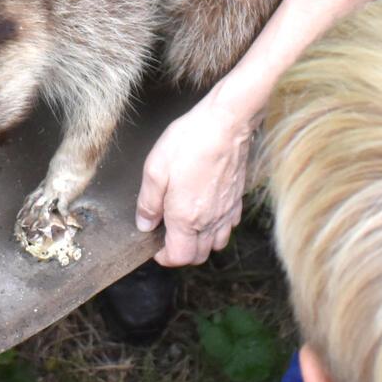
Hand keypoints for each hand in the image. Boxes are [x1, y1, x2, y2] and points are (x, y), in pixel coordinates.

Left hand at [135, 93, 253, 266]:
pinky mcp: (237, 199)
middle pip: (198, 256)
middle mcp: (209, 221)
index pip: (178, 257)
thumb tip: (144, 223)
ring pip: (216, 244)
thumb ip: (148, 202)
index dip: (163, 257)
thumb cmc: (190, 142)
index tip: (154, 244)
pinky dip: (217, 228)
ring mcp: (226, 211)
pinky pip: (228, 226)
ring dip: (200, 242)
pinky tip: (207, 211)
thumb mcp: (155, 169)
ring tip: (186, 225)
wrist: (226, 124)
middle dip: (181, 252)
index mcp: (186, 218)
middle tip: (167, 235)